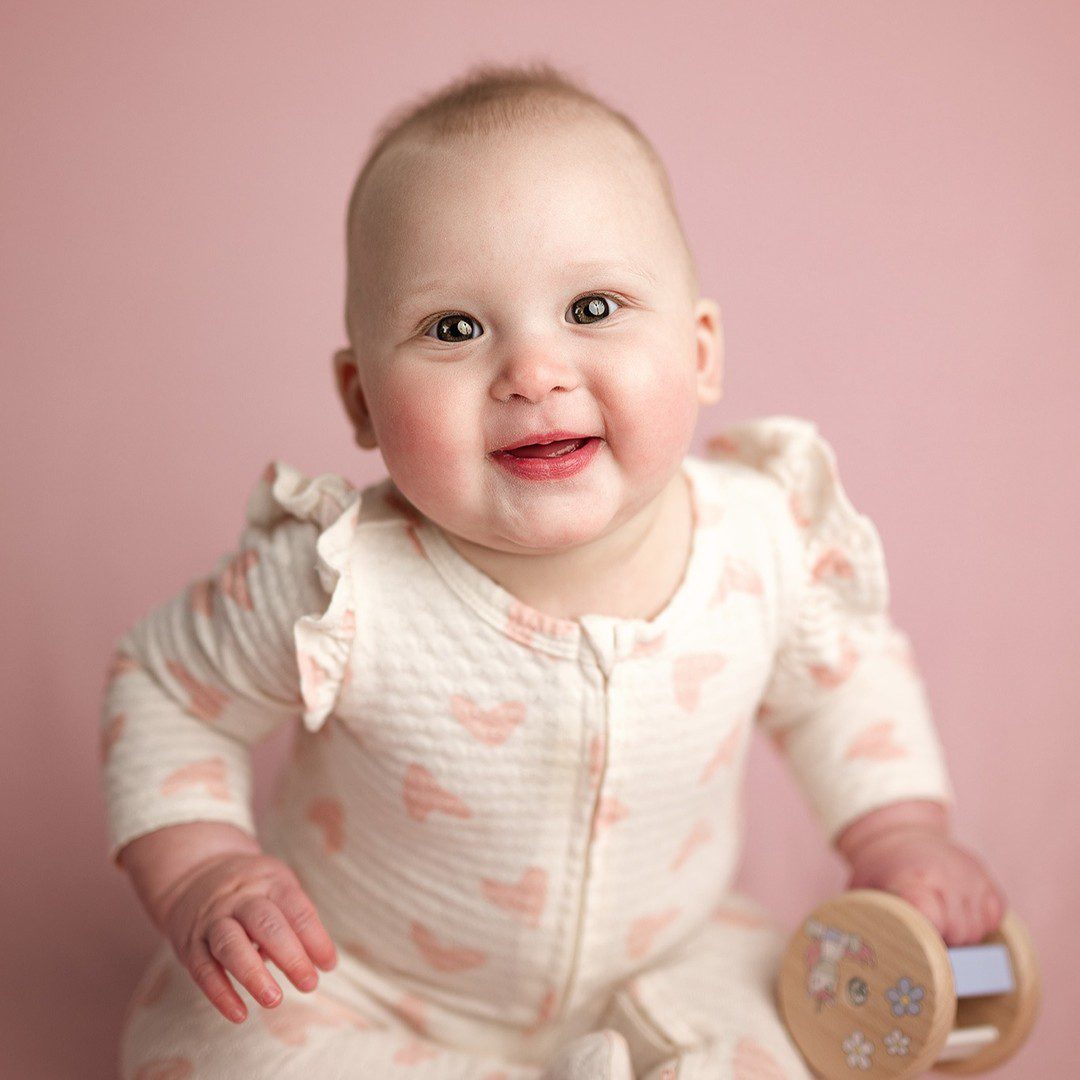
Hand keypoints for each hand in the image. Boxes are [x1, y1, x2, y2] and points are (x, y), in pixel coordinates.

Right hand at [156, 851, 337, 1023]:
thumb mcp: (277, 887)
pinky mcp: (190, 944)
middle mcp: (238, 899)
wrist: (194, 874)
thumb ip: (296, 920)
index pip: (296, 908)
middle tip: (309, 984)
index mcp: (269, 882)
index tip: (329, 965)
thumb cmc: (251, 889)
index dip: (315, 938)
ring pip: (230, 945)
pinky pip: (203, 970)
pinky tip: (240, 1014)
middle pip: (265, 924)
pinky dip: (220, 994)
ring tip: (274, 1000)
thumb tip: (321, 962)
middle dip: (290, 956)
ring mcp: (211, 920)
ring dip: (252, 974)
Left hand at [845, 828, 1007, 946]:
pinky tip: (958, 916)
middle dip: (944, 946)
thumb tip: (859, 960)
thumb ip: (866, 923)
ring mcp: (969, 876)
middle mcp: (947, 877)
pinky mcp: (985, 876)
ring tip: (937, 927)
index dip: (927, 944)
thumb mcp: (862, 892)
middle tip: (923, 941)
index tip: (918, 953)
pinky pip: (994, 914)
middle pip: (960, 934)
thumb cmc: (878, 870)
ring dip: (961, 937)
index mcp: (913, 881)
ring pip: (978, 929)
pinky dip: (981, 923)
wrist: (898, 832)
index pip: (932, 922)